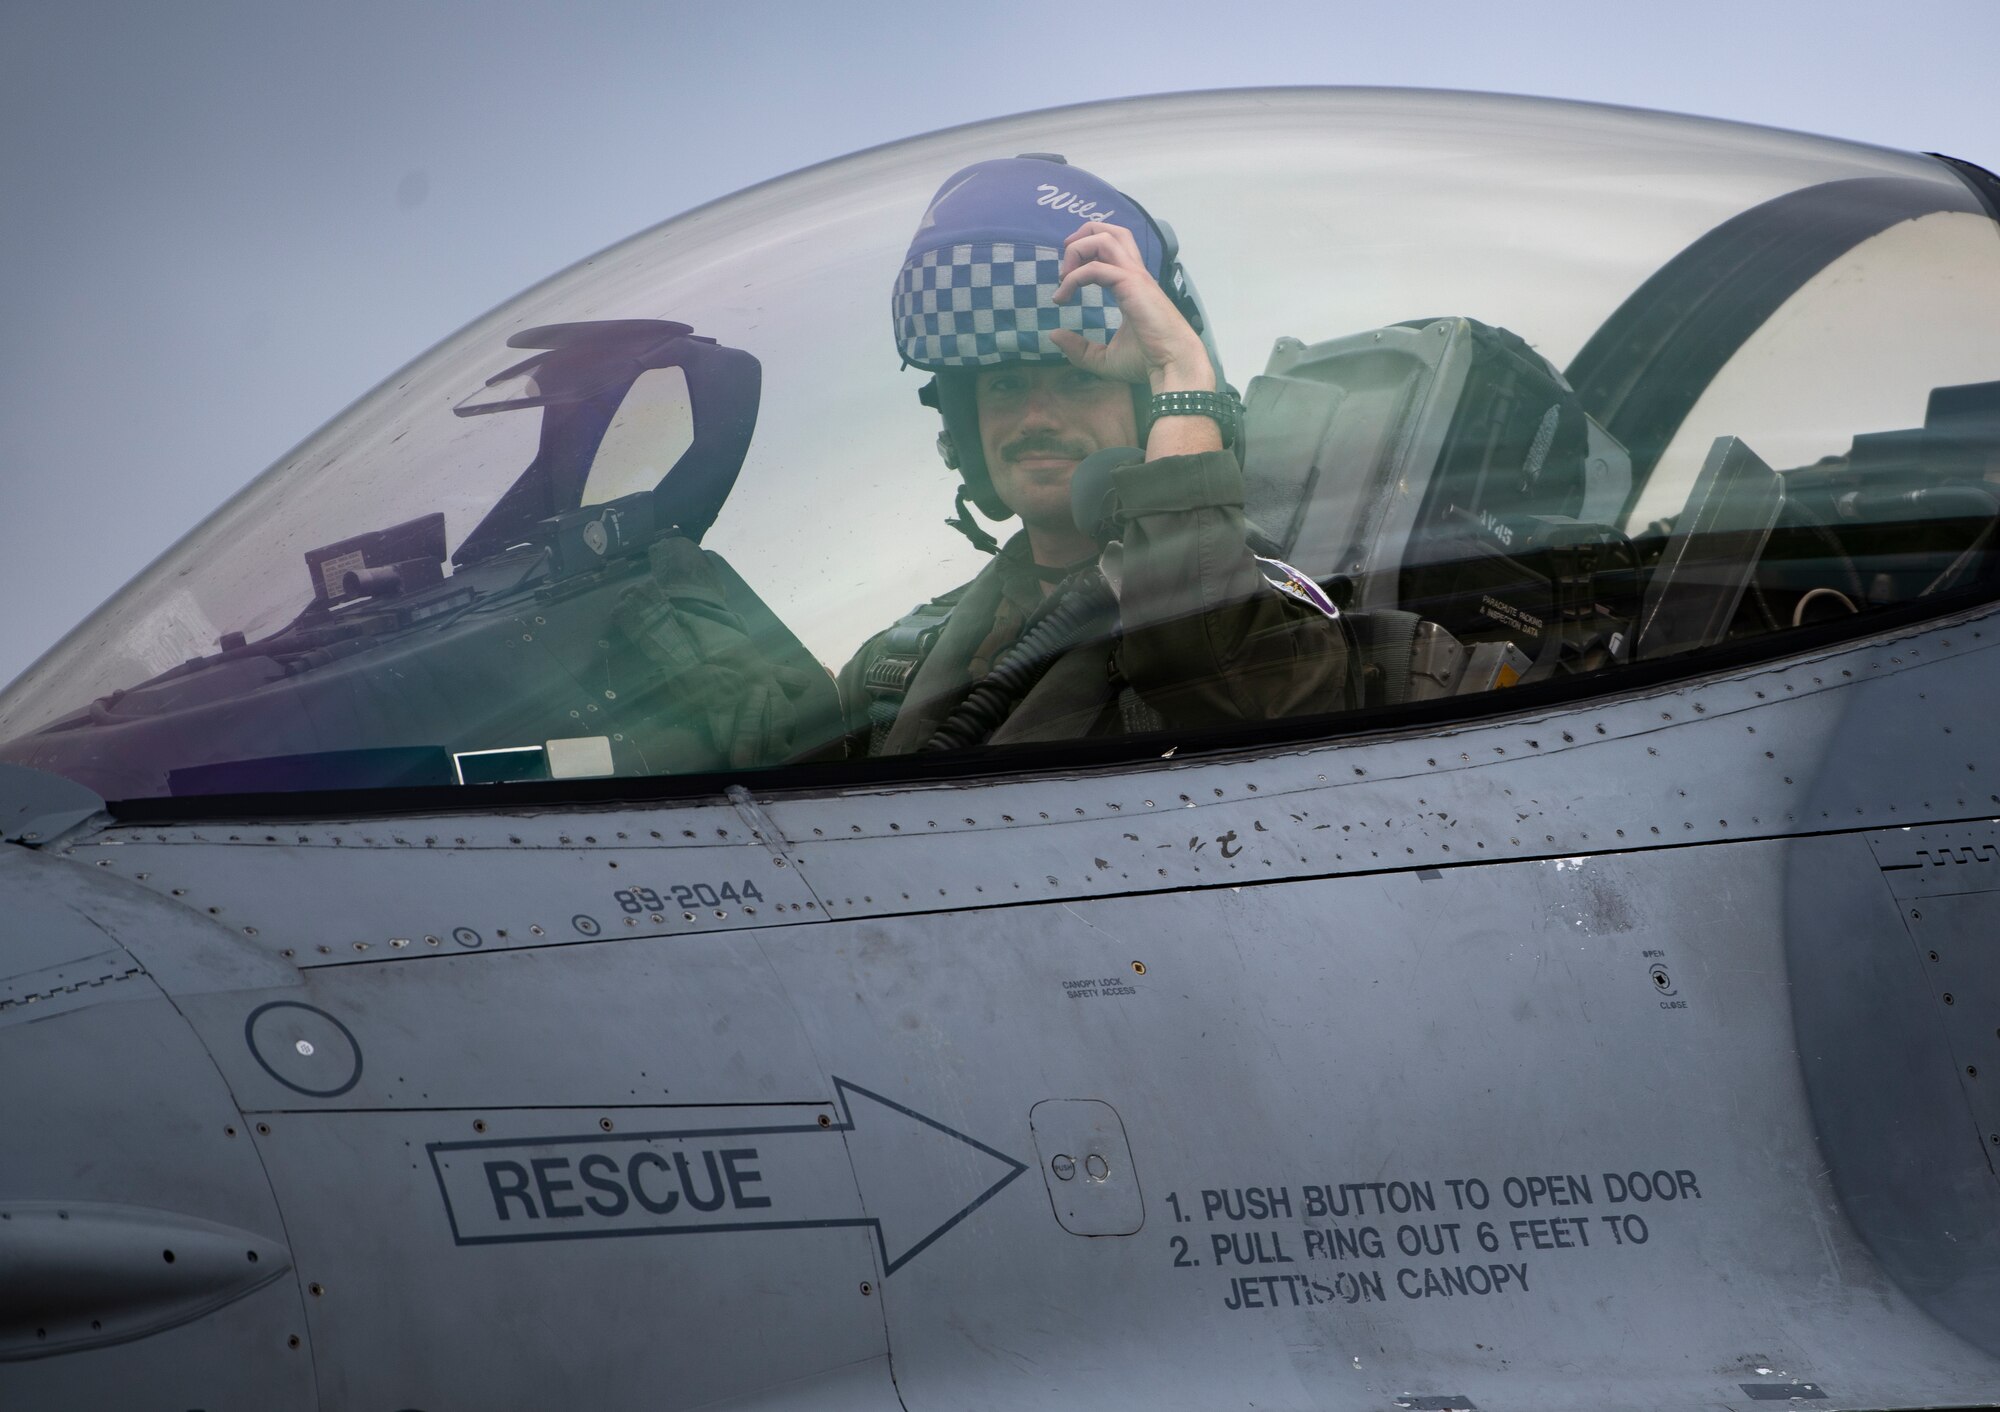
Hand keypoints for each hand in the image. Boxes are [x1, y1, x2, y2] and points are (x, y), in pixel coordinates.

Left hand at [1047, 221, 1213, 394]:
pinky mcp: (1131, 284)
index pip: (1111, 250)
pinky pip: (1095, 268)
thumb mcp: (1104, 359)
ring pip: (1105, 238)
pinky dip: (1073, 278)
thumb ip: (1079, 349)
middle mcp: (1134, 274)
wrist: (1172, 366)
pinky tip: (1062, 297)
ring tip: (1063, 276)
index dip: (1085, 256)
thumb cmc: (1147, 361)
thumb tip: (1054, 335)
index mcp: (1132, 285)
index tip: (1064, 281)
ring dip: (1078, 250)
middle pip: (1112, 232)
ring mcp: (1134, 276)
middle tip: (1064, 263)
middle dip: (1083, 236)